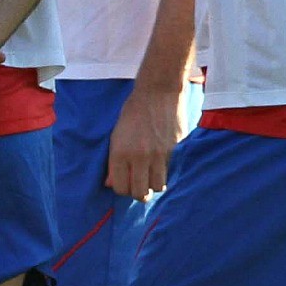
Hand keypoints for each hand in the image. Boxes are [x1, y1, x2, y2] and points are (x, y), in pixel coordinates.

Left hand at [105, 81, 184, 198]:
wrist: (158, 92)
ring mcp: (159, 155)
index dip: (123, 189)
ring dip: (154, 184)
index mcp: (120, 152)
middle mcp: (139, 157)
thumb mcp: (116, 134)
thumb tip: (110, 183)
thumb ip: (114, 161)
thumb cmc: (133, 111)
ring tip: (151, 174)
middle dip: (139, 193)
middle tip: (140, 185)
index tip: (125, 183)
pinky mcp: (175, 150)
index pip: (120, 188)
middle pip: (140, 193)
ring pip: (158, 186)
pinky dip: (166, 172)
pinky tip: (162, 162)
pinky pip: (170, 171)